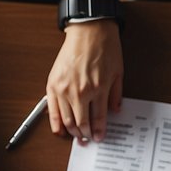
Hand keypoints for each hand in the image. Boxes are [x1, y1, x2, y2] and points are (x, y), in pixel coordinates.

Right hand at [47, 21, 122, 142]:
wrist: (88, 30)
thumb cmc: (104, 47)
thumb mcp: (118, 72)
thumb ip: (116, 95)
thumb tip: (115, 111)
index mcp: (98, 89)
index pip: (99, 119)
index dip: (99, 132)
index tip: (99, 138)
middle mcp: (80, 91)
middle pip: (82, 123)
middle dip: (86, 135)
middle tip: (88, 140)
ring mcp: (64, 88)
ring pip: (67, 120)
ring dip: (72, 132)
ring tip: (77, 136)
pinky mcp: (53, 83)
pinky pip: (52, 109)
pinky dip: (56, 122)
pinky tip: (60, 130)